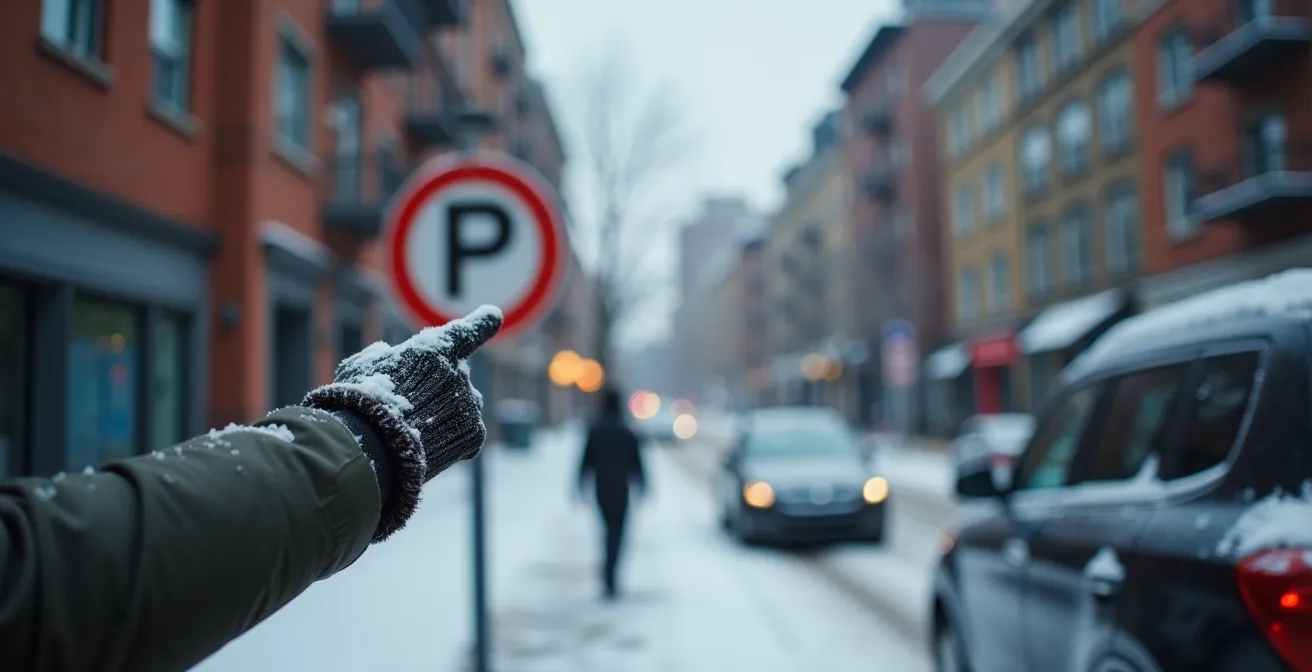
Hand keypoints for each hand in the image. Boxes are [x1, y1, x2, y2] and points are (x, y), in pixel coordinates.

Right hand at [304, 306, 501, 538]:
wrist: (375, 448)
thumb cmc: (362, 402)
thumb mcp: (362, 367)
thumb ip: (380, 356)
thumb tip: (386, 351)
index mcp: (436, 349)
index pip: (469, 330)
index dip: (483, 322)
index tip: (493, 315)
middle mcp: (460, 374)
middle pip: (455, 377)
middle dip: (438, 389)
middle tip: (408, 407)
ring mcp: (470, 405)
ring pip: (463, 406)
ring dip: (446, 414)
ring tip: (415, 429)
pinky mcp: (474, 434)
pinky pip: (466, 434)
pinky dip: (451, 439)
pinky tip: (428, 445)